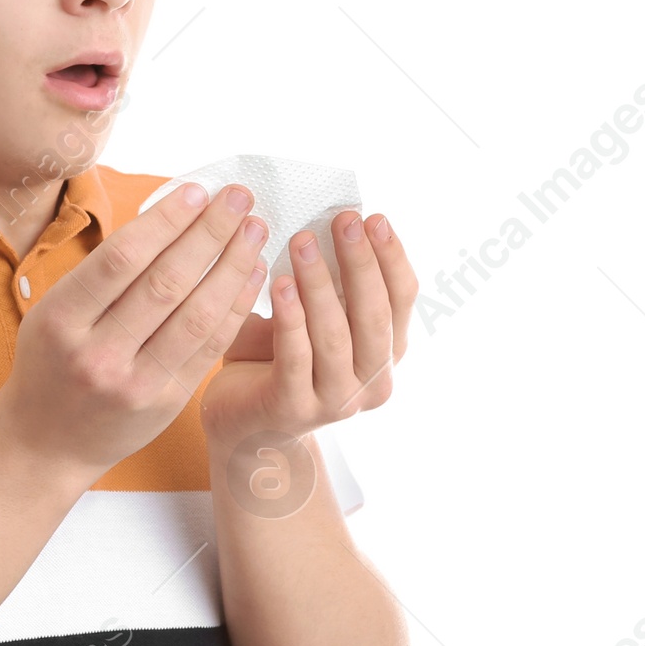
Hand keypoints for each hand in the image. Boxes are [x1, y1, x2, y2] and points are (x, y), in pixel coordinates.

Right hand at [0, 182, 269, 478]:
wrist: (46, 442)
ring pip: (197, 315)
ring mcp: (133, 383)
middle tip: (239, 197)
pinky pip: (209, 347)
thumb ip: (101, 275)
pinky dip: (235, 306)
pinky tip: (250, 274)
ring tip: (255, 229)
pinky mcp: (165, 403)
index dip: (165, 221)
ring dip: (232, 266)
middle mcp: (96, 354)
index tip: (198, 190)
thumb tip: (167, 215)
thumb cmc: (52, 362)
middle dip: (210, 233)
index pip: (122, 259)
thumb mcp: (53, 313)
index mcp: (60, 321)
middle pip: (166, 282)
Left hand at [199, 209, 417, 456]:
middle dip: (361, 262)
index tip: (373, 218)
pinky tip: (280, 283)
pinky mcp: (294, 409)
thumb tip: (321, 220)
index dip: (391, 258)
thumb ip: (325, 284)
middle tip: (344, 220)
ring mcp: (336, 400)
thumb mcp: (310, 319)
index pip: (402, 299)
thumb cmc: (274, 360)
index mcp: (384, 353)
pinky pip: (297, 358)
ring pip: (337, 335)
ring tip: (302, 241)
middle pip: (375, 314)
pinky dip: (291, 318)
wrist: (242, 428)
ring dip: (321, 283)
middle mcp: (371, 381)